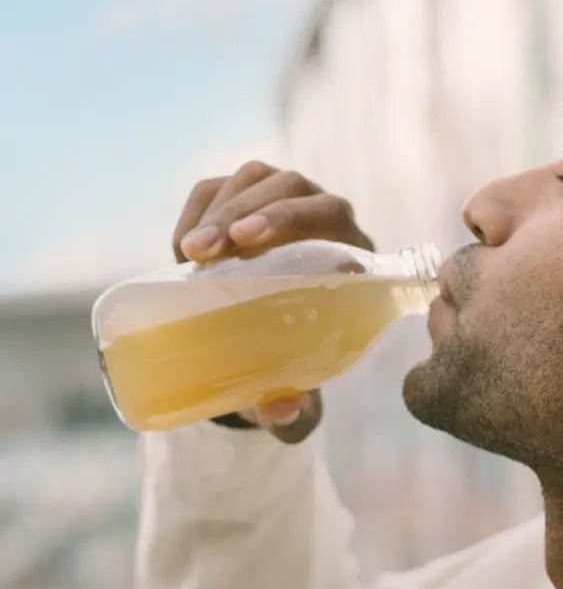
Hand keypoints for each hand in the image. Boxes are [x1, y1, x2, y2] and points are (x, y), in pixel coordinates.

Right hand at [172, 161, 372, 442]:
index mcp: (353, 258)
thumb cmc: (295, 374)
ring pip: (255, 177)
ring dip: (218, 208)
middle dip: (244, 212)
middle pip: (290, 188)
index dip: (291, 216)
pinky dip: (197, 209)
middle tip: (206, 252)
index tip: (248, 241)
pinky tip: (182, 250)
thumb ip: (292, 411)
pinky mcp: (243, 201)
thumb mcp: (297, 398)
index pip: (332, 216)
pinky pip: (218, 186)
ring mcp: (282, 202)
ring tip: (191, 253)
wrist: (270, 357)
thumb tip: (278, 411)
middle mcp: (325, 219)